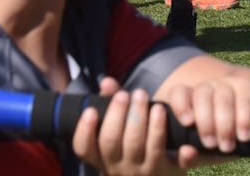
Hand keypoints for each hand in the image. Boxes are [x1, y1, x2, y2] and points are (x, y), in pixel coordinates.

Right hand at [72, 81, 187, 175]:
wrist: (165, 172)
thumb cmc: (137, 143)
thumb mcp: (122, 125)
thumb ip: (112, 102)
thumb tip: (107, 82)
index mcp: (102, 157)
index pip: (84, 149)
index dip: (84, 130)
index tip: (91, 110)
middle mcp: (118, 167)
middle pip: (110, 142)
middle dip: (117, 114)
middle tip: (125, 94)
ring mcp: (141, 171)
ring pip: (136, 145)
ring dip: (140, 118)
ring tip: (142, 96)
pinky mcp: (165, 170)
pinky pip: (161, 151)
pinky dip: (160, 131)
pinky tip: (161, 111)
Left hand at [159, 72, 249, 160]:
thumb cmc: (222, 140)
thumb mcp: (206, 152)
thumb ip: (192, 155)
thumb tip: (186, 152)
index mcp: (192, 100)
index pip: (179, 93)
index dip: (181, 105)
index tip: (187, 123)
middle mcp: (209, 88)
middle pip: (202, 94)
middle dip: (206, 121)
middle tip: (211, 144)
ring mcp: (228, 85)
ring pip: (223, 96)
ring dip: (225, 122)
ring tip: (228, 146)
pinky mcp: (249, 87)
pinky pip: (245, 97)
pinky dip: (244, 117)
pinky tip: (244, 134)